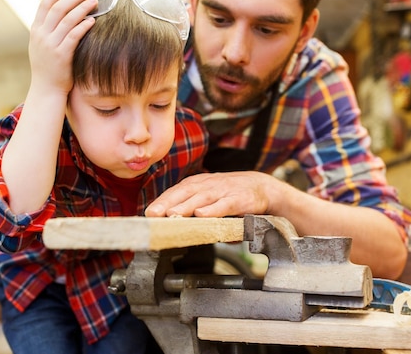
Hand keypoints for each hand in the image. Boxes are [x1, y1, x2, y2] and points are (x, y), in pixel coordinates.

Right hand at [28, 0, 97, 94]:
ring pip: (67, 20)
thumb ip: (46, 31)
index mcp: (36, 31)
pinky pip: (74, 36)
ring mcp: (51, 45)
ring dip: (82, 8)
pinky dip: (83, 26)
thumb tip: (57, 15)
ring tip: (93, 1)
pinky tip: (92, 20)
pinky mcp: (62, 55)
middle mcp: (42, 36)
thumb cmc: (47, 68)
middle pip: (58, 9)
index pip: (44, 6)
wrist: (46, 90)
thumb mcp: (40, 47)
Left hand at [145, 171, 275, 217]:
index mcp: (199, 184)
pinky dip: (213, 209)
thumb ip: (193, 210)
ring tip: (172, 215)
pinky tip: (202, 215)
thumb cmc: (231, 194)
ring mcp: (224, 190)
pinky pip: (224, 204)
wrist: (262, 187)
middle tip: (153, 214)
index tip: (148, 213)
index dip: (162, 201)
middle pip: (185, 192)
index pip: (176, 191)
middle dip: (168, 203)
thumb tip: (172, 226)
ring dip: (185, 206)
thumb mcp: (209, 198)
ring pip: (201, 197)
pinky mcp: (240, 198)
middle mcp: (208, 184)